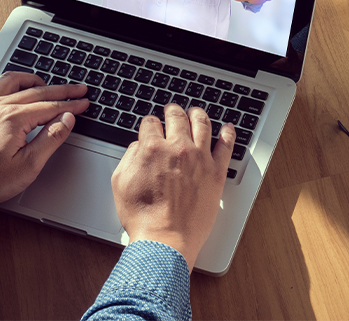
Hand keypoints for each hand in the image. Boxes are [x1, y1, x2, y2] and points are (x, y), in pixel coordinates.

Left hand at [0, 73, 89, 204]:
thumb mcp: (28, 166)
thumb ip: (51, 139)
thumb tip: (67, 119)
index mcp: (14, 119)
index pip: (51, 106)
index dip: (72, 104)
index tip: (85, 102)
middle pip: (38, 91)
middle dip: (62, 89)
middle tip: (79, 89)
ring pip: (12, 82)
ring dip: (34, 80)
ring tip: (47, 84)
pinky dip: (7, 85)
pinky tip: (13, 90)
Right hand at [111, 105, 235, 267]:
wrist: (165, 239)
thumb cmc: (143, 217)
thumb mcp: (120, 183)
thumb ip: (129, 158)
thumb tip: (138, 146)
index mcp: (152, 148)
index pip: (151, 123)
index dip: (150, 123)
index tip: (152, 125)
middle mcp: (178, 148)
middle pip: (177, 117)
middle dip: (173, 111)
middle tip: (173, 110)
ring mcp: (200, 158)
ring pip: (202, 124)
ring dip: (198, 114)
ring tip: (196, 112)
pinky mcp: (216, 172)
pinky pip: (226, 146)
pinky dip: (228, 133)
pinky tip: (228, 128)